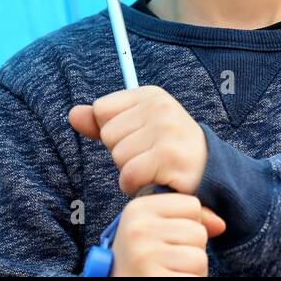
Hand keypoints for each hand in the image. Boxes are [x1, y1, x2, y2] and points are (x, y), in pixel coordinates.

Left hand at [69, 85, 207, 195]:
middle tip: (149, 156)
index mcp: (150, 95)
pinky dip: (135, 186)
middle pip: (108, 135)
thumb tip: (72, 114)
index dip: (113, 131)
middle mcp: (161, 107)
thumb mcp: (136, 129)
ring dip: (130, 172)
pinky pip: (129, 175)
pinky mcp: (170, 157)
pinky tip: (153, 181)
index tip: (138, 138)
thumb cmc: (166, 150)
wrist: (208, 171)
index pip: (101, 110)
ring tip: (153, 168)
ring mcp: (168, 131)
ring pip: (118, 156)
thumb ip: (103, 122)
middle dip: (122, 153)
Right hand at [111, 192, 226, 276]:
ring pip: (200, 256)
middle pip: (198, 231)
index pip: (192, 205)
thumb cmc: (141, 260)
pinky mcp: (155, 278)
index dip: (187, 224)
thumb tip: (220, 224)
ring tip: (169, 271)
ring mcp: (145, 255)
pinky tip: (170, 280)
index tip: (166, 239)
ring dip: (191, 269)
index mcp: (137, 208)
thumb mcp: (155, 231)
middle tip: (167, 261)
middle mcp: (138, 229)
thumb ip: (186, 219)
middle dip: (190, 249)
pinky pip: (195, 277)